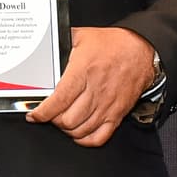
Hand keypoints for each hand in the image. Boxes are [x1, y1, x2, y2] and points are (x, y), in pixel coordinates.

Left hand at [25, 26, 153, 145]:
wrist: (140, 48)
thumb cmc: (111, 43)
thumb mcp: (81, 36)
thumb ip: (60, 45)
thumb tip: (43, 51)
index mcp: (84, 71)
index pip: (59, 100)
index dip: (43, 112)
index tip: (35, 115)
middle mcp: (96, 90)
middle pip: (68, 119)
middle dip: (53, 120)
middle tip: (49, 114)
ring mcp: (107, 104)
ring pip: (81, 130)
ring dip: (67, 129)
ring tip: (62, 120)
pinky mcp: (117, 113)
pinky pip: (99, 137)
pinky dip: (85, 139)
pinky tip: (78, 132)